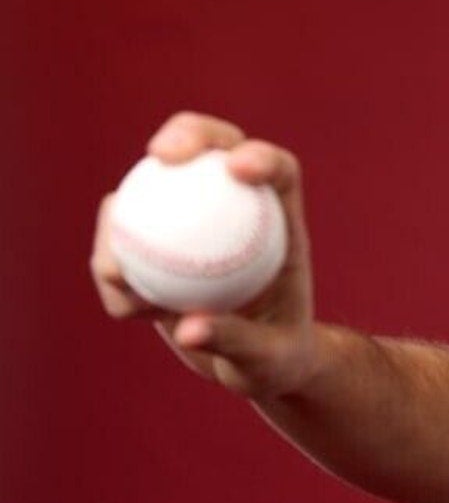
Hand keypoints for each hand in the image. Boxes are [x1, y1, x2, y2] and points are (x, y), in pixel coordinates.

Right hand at [92, 113, 319, 400]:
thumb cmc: (276, 361)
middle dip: (187, 134)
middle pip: (213, 150)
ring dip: (123, 221)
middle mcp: (235, 210)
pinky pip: (120, 241)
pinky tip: (128, 310)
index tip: (239, 168)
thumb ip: (235, 342)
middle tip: (160, 154)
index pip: (278, 172)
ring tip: (121, 277)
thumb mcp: (268, 361)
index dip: (261, 156)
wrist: (253, 368)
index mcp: (280, 224)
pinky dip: (113, 270)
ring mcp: (190, 221)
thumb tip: (188, 328)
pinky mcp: (152, 243)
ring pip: (150, 188)